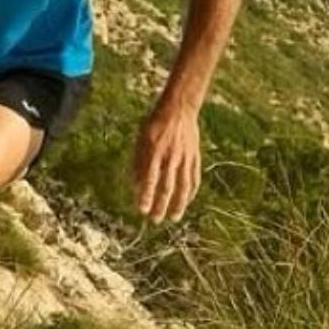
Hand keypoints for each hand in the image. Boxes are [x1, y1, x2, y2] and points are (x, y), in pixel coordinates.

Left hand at [131, 102, 200, 222]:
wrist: (178, 109)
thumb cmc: (154, 125)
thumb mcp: (140, 140)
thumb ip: (137, 163)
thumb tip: (135, 186)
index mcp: (154, 152)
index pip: (149, 179)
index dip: (145, 196)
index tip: (141, 210)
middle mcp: (170, 157)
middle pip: (166, 186)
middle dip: (161, 205)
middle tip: (155, 220)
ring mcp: (184, 157)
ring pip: (182, 186)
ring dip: (178, 204)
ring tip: (174, 217)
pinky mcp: (194, 157)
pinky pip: (194, 178)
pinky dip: (190, 192)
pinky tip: (186, 202)